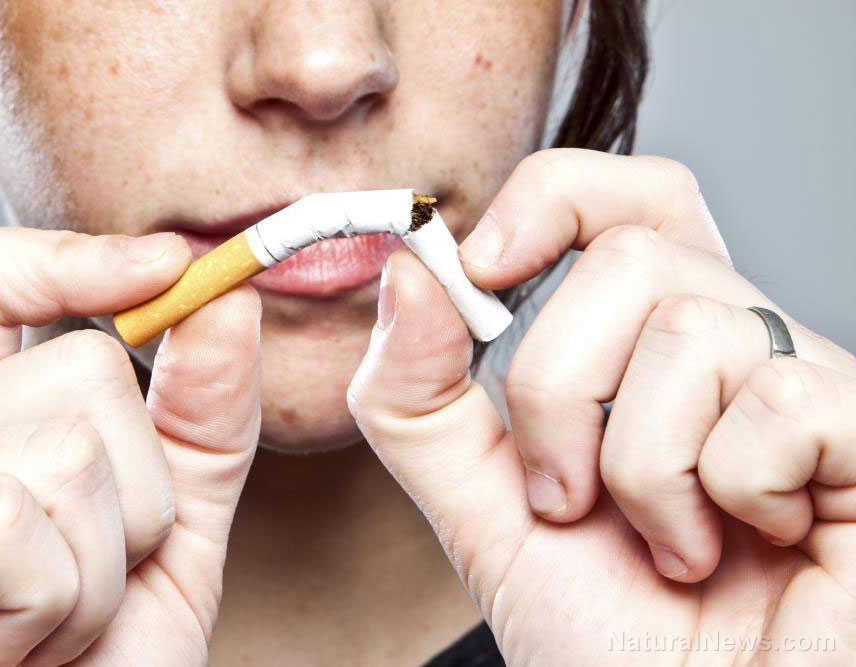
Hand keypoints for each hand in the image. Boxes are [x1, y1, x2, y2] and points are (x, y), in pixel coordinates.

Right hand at [0, 224, 261, 665]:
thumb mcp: (169, 544)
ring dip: (102, 571)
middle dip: (138, 502)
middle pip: (79, 368)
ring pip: (67, 447)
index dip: (69, 257)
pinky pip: (12, 522)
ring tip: (44, 636)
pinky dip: (53, 609)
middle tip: (80, 594)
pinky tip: (7, 658)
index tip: (169, 267)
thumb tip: (223, 300)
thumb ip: (199, 425)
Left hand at [349, 149, 855, 664]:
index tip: (483, 268)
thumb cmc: (605, 633)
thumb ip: (420, 401)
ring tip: (663, 543)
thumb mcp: (478, 509)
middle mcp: (731, 346)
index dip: (551, 198)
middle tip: (566, 496)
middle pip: (631, 251)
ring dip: (639, 467)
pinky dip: (730, 493)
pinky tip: (750, 544)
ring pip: (692, 329)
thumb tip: (408, 270)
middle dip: (557, 387)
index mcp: (642, 346)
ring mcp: (806, 386)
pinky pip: (782, 402)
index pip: (621, 196)